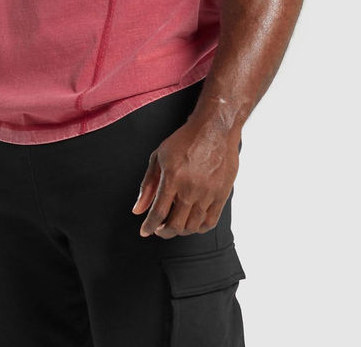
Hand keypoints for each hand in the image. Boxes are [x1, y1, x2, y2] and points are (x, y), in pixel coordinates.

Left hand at [131, 118, 239, 238]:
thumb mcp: (159, 156)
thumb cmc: (185, 140)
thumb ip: (147, 185)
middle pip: (175, 225)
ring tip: (175, 224)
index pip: (158, 212)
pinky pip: (210, 222)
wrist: (214, 128)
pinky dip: (198, 228)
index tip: (145, 230)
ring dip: (180, 231)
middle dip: (163, 231)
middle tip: (159, 228)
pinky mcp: (222, 194)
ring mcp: (208, 193)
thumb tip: (138, 209)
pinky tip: (192, 223)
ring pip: (192, 226)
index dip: (149, 226)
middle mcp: (191, 188)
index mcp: (173, 177)